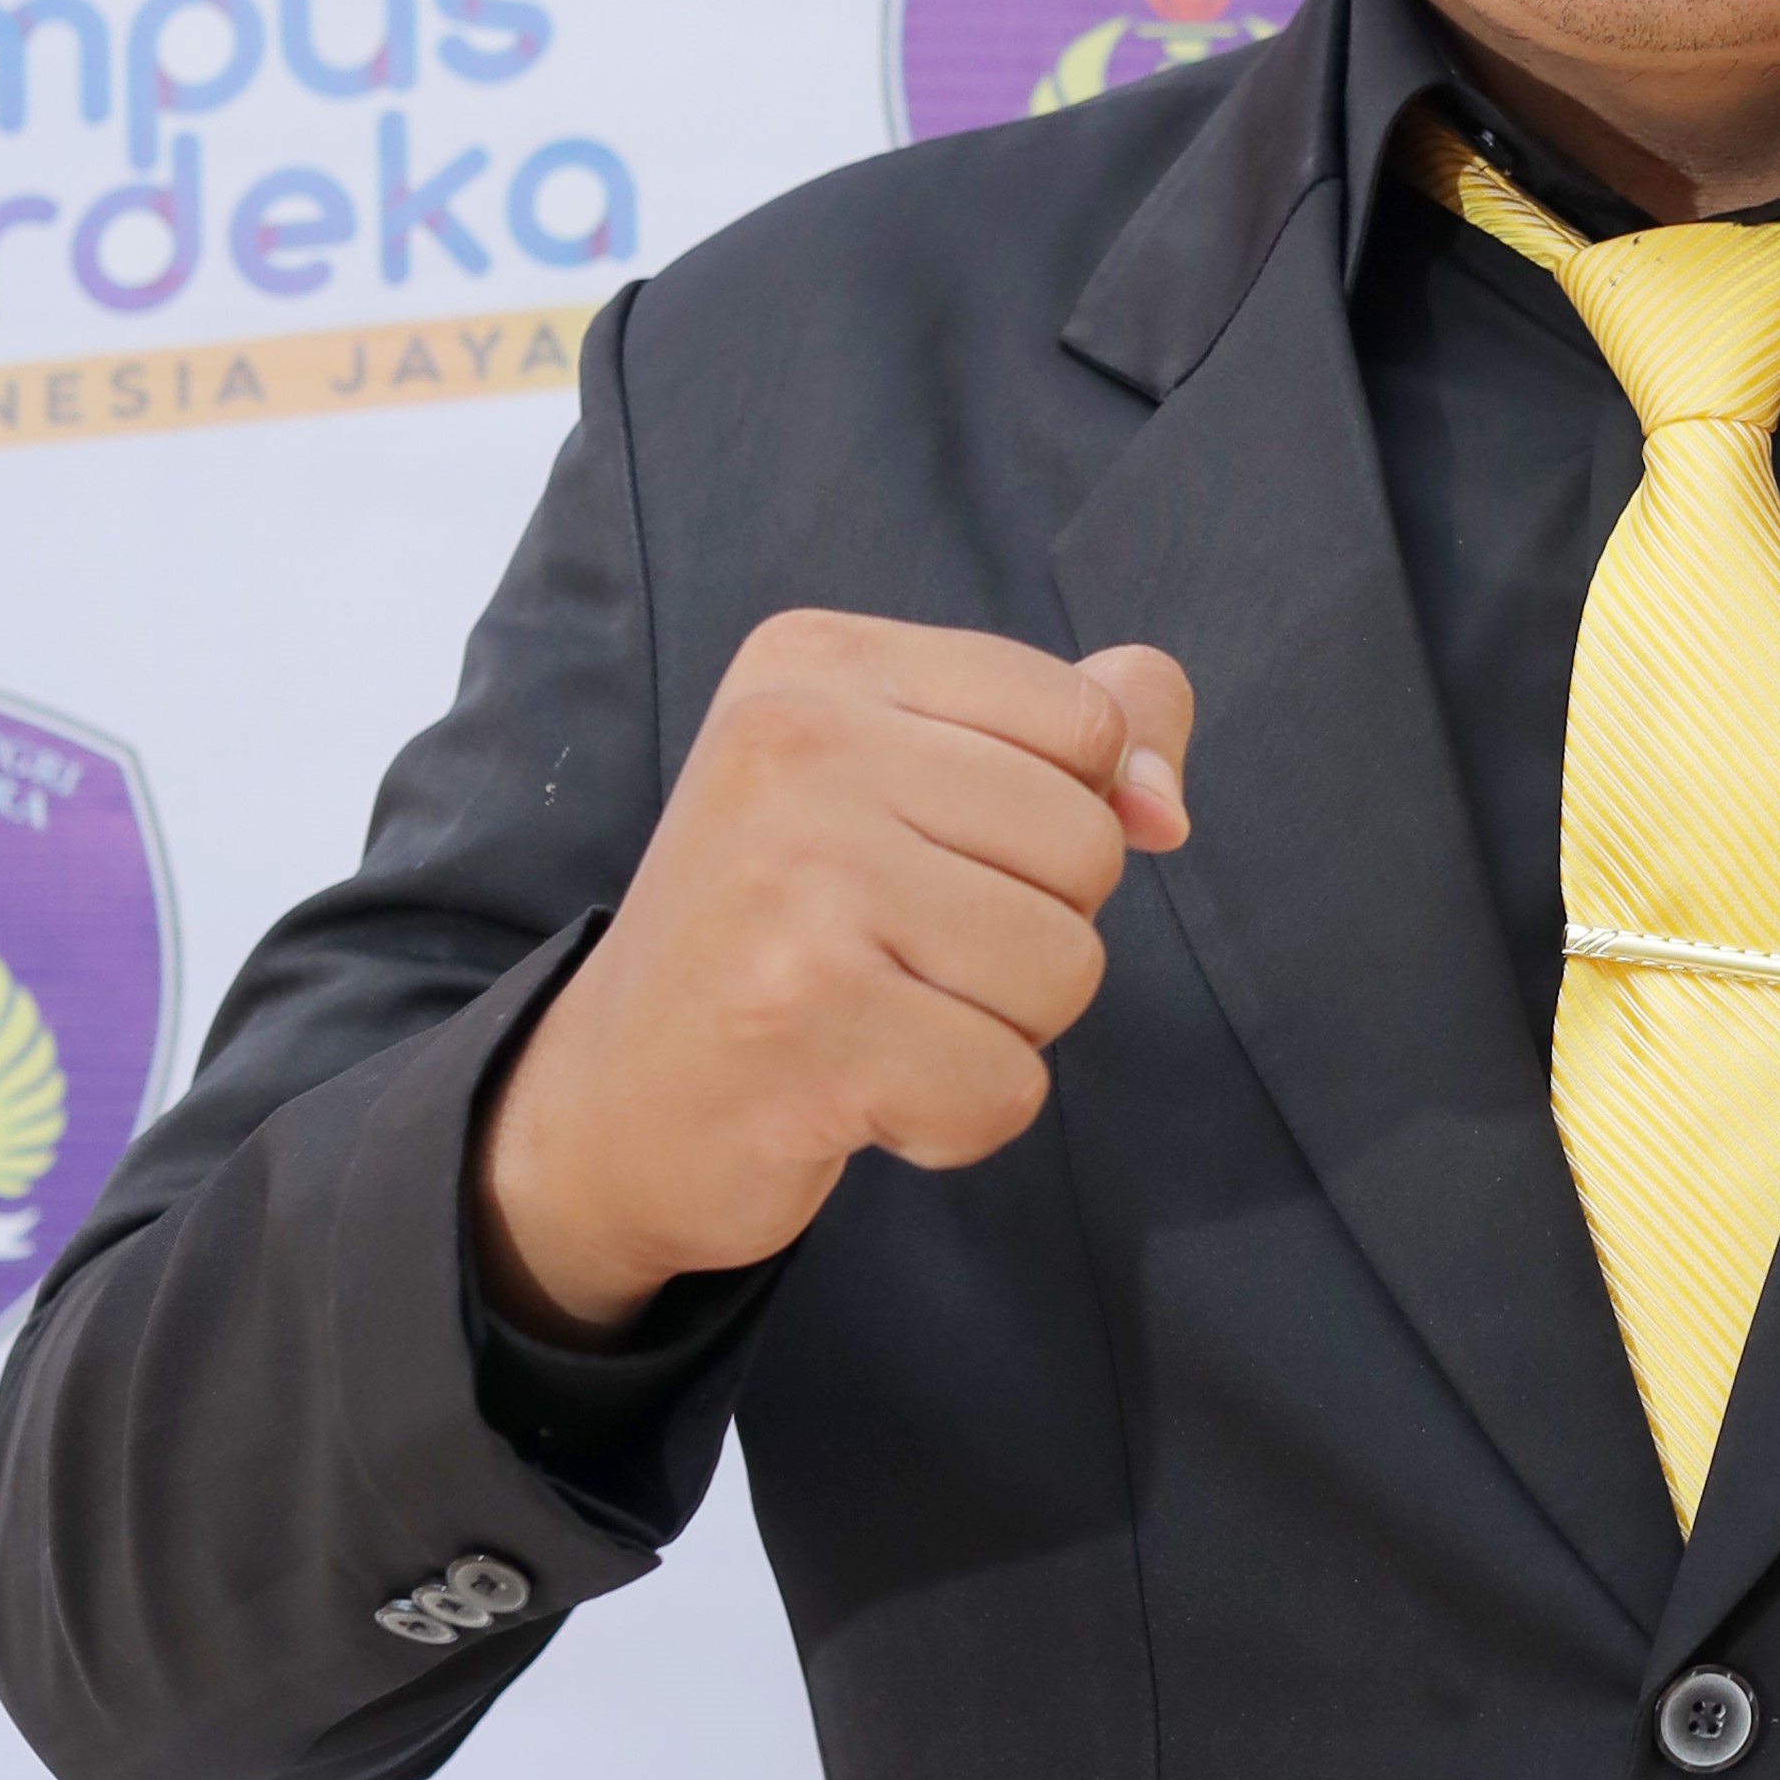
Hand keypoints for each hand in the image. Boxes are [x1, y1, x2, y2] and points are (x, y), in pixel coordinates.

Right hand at [474, 612, 1193, 1338]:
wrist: (612, 1099)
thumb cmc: (789, 930)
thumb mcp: (914, 780)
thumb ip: (1078, 739)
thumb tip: (1167, 803)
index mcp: (821, 662)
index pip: (1088, 719)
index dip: (1061, 816)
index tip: (937, 854)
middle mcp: (796, 747)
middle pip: (1089, 847)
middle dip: (1031, 932)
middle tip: (894, 953)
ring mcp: (794, 885)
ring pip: (1065, 970)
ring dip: (999, 1029)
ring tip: (878, 1015)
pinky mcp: (804, 1025)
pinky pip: (1007, 1088)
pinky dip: (956, 1118)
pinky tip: (857, 1089)